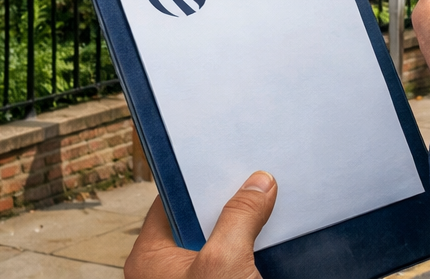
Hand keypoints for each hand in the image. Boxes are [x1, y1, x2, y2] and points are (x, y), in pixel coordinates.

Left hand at [124, 172, 276, 278]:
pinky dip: (257, 254)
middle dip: (231, 203)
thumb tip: (258, 183)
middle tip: (258, 182)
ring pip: (223, 244)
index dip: (199, 180)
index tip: (227, 161)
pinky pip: (238, 265)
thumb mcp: (224, 261)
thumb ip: (239, 217)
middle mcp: (169, 271)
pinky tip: (278, 243)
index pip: (172, 202)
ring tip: (274, 206)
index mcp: (151, 258)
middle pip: (201, 221)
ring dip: (249, 230)